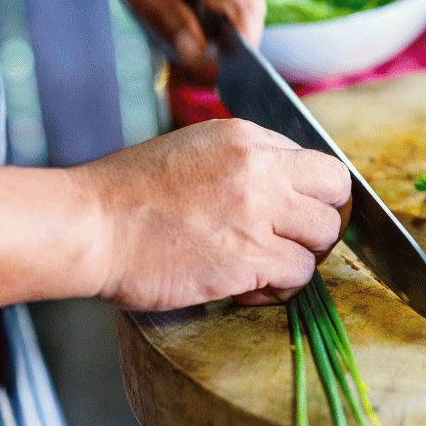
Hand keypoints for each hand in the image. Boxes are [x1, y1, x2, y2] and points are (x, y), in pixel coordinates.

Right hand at [77, 119, 350, 310]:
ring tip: (266, 267)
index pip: (319, 163)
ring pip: (324, 237)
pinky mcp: (249, 257)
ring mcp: (258, 212)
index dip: (313, 195)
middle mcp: (261, 169)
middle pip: (337, 194)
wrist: (88, 226)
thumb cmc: (128, 195)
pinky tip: (249, 287)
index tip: (296, 215)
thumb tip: (284, 185)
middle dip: (321, 222)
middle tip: (294, 241)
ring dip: (301, 257)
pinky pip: (299, 275)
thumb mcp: (195, 150)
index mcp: (247, 138)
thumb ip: (245, 162)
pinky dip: (281, 288)